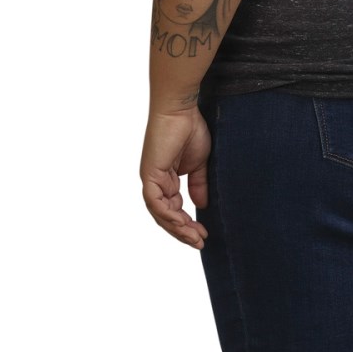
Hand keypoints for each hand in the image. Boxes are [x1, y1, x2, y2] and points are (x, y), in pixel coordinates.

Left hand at [140, 106, 210, 248]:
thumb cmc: (190, 128)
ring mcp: (151, 179)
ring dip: (177, 228)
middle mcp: (156, 182)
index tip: (203, 234)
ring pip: (160, 213)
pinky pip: (156, 203)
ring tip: (195, 237)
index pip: (173, 209)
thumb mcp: (200, 163)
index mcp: (166, 179)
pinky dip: (168, 215)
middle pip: (165, 216)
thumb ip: (198, 184)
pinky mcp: (150, 175)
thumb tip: (201, 205)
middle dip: (183, 231)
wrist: (180, 109)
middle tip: (199, 242)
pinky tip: (183, 224)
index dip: (187, 224)